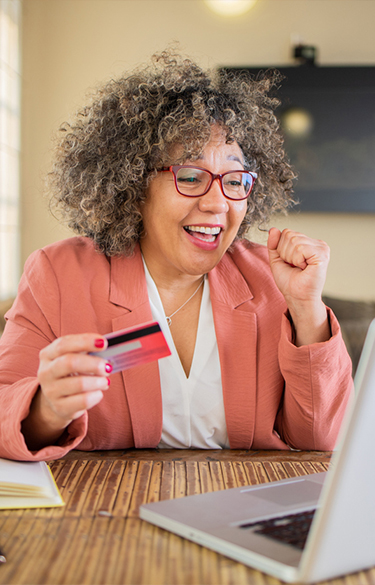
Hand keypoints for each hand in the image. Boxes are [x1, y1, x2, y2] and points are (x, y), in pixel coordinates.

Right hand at [22, 334, 110, 449]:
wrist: (58, 399)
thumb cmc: (71, 373)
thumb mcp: (74, 358)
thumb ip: (87, 350)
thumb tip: (107, 347)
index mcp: (48, 354)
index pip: (64, 344)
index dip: (85, 341)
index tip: (104, 343)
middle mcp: (46, 372)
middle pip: (70, 362)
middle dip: (93, 363)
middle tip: (108, 367)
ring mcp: (51, 391)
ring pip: (79, 383)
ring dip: (98, 381)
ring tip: (105, 381)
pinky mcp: (60, 407)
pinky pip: (84, 401)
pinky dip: (96, 395)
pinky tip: (98, 393)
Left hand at [267, 228, 330, 345]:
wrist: (296, 297)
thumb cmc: (289, 281)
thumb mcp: (277, 259)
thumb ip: (274, 244)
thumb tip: (274, 229)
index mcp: (309, 243)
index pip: (286, 232)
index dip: (281, 248)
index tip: (289, 262)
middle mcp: (317, 243)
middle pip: (289, 235)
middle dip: (285, 253)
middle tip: (294, 266)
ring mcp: (322, 248)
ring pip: (294, 241)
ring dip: (291, 258)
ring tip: (299, 267)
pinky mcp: (322, 254)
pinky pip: (300, 248)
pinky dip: (297, 260)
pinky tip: (304, 267)